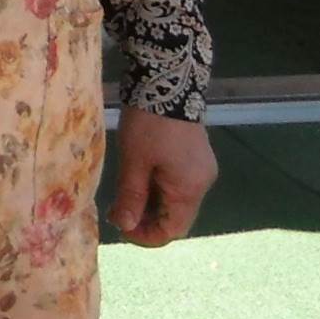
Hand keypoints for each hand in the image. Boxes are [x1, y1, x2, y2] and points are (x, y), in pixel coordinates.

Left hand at [110, 108, 216, 245]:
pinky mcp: (196, 157)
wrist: (168, 83)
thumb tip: (125, 226)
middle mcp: (202, 184)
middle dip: (147, 219)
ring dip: (151, 203)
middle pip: (176, 216)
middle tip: (117, 212)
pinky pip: (178, 184)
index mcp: (189, 189)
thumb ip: (131, 196)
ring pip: (176, 200)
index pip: (172, 229)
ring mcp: (201, 169)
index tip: (121, 228)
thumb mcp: (134, 161)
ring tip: (124, 196)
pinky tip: (139, 180)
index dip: (146, 235)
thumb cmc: (149, 125)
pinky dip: (159, 188)